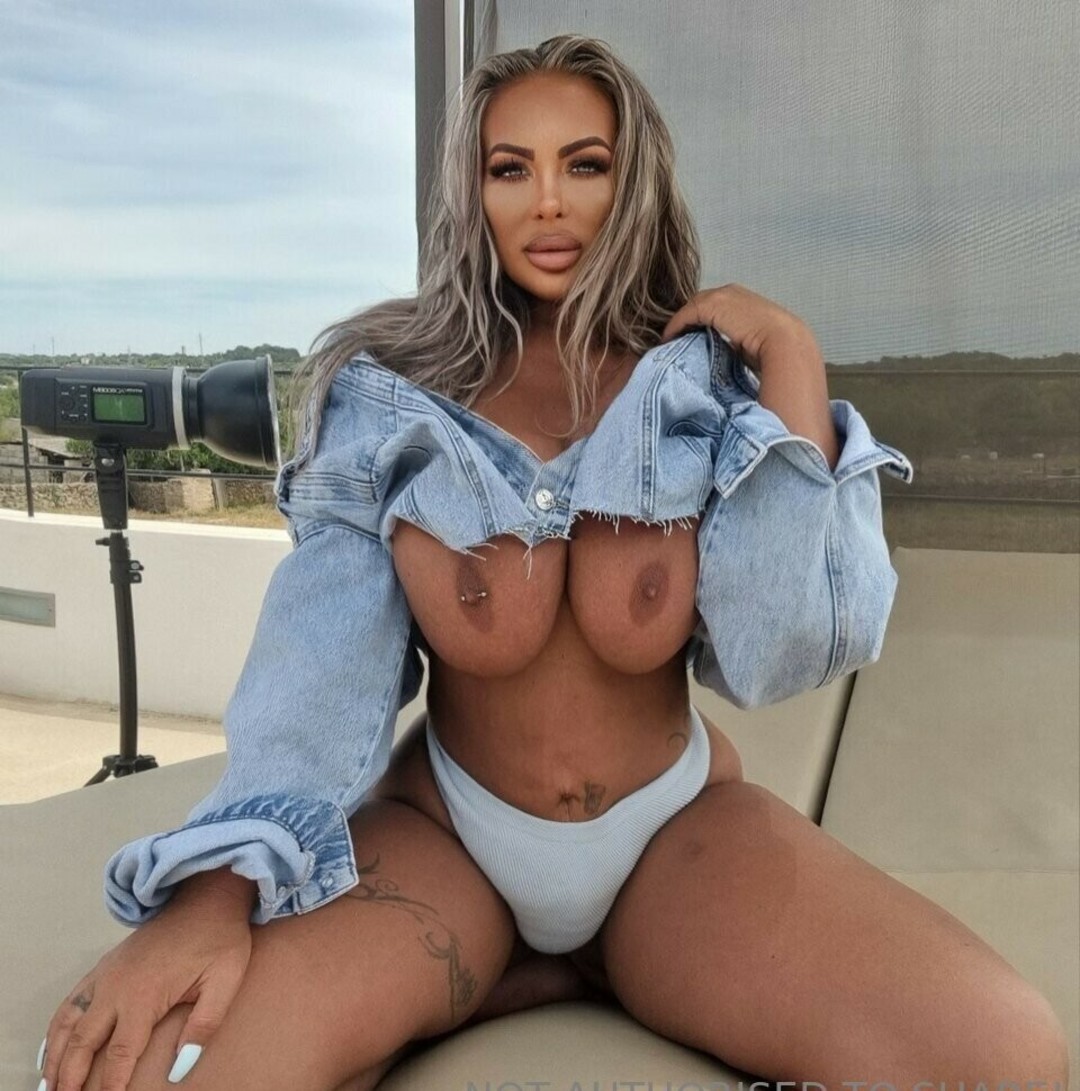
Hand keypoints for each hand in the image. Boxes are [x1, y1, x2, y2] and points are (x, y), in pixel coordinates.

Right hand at [40, 876, 252, 1090]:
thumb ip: (203, 1026)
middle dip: (71, 1079)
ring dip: (56, 1058)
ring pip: (69, 1024)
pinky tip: (51, 1047)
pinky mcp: (106, 965)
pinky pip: (71, 1000)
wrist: (206, 897)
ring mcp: (107, 974)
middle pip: (84, 1043)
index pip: (122, 1053)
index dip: (112, 1085)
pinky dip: (56, 1027)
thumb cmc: (219, 940)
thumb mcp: (225, 981)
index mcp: (146, 995)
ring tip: (49, 1088)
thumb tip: (179, 1070)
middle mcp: (117, 987)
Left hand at [659, 284, 817, 372]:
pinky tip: (668, 340)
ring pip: (690, 308)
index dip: (699, 321)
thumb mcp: (752, 342)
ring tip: (669, 341)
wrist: (784, 343)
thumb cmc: (775, 350)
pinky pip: (685, 314)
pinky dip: (675, 327)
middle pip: (699, 304)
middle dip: (687, 319)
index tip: (688, 338)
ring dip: (679, 324)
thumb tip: (722, 356)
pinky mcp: (711, 305)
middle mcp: (731, 293)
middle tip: (674, 339)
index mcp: (743, 300)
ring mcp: (721, 296)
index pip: (713, 307)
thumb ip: (736, 342)